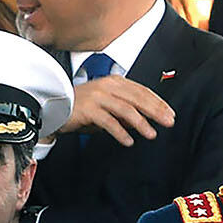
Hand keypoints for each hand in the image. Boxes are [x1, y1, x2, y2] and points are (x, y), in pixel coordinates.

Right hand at [58, 73, 175, 144]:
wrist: (53, 108)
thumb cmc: (81, 109)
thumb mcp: (106, 106)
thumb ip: (125, 110)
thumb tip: (145, 121)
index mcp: (114, 82)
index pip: (142, 91)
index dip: (158, 102)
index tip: (170, 113)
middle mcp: (107, 86)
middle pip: (138, 98)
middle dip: (156, 111)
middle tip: (168, 122)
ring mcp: (98, 96)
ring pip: (126, 109)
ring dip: (141, 123)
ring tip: (151, 135)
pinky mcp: (88, 109)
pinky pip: (109, 122)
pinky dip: (120, 132)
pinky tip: (129, 141)